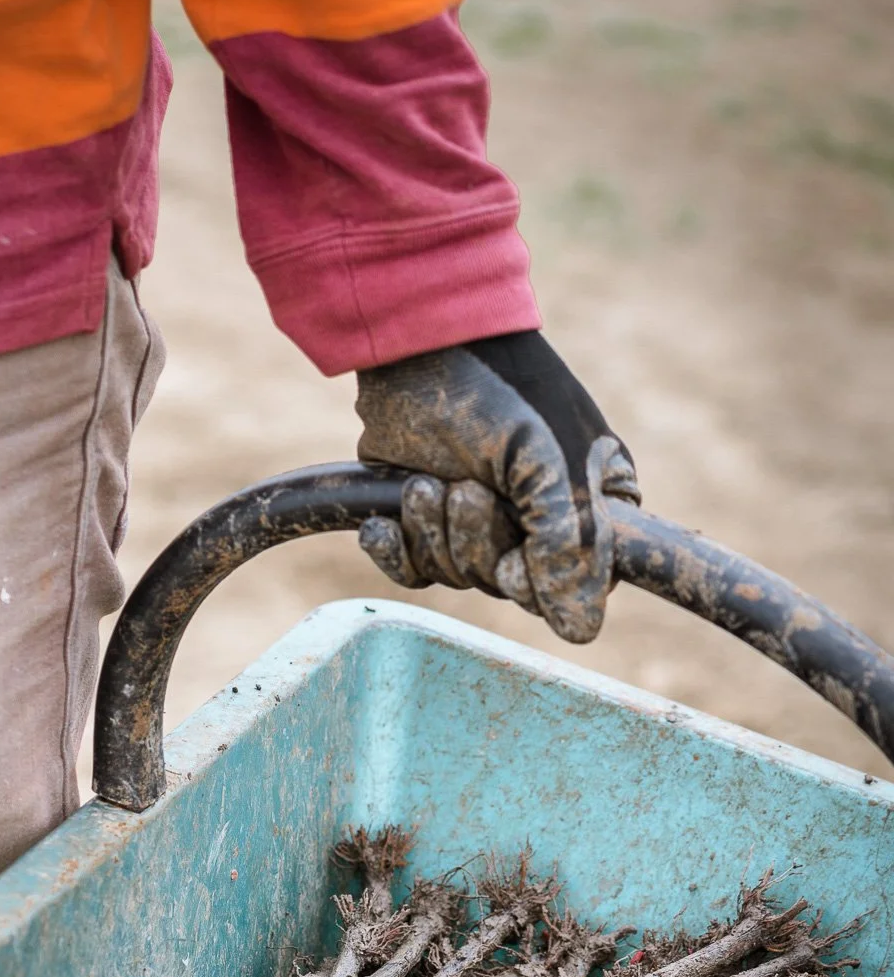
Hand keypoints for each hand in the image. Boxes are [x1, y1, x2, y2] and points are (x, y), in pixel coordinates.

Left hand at [355, 332, 639, 643]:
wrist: (418, 345)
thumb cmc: (502, 394)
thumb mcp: (549, 465)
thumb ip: (570, 547)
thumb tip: (581, 631)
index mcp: (594, 505)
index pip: (582, 585)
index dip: (542, 582)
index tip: (518, 555)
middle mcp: (541, 519)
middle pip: (510, 589)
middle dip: (478, 546)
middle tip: (465, 491)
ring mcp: (481, 519)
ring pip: (459, 578)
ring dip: (435, 536)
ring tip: (424, 485)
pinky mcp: (425, 519)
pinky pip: (414, 571)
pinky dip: (397, 552)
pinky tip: (383, 525)